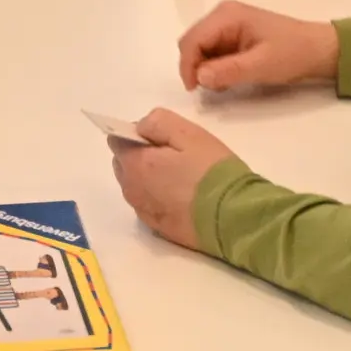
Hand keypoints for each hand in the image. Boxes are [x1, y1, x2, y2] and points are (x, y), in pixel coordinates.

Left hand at [108, 108, 239, 251]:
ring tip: (181, 176)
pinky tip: (182, 197)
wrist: (234, 218)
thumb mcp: (189, 133)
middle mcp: (132, 190)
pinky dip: (157, 197)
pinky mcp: (158, 228)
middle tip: (174, 155)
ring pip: (135, 186)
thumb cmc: (212, 171)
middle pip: (124, 164)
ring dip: (148, 177)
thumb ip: (157, 122)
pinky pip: (148, 204)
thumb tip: (140, 127)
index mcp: (135, 164)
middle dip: (139, 155)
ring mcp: (143, 212)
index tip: (162, 137)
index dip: (137, 134)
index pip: (117, 140)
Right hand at [178, 0, 340, 92]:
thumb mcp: (261, 65)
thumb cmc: (292, 54)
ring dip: (205, 68)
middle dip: (195, 66)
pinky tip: (229, 78)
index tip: (194, 90)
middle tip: (210, 88)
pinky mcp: (233, 35)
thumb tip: (198, 76)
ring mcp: (228, 24)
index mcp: (227, 15)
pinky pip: (212, 51)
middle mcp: (222, 14)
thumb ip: (228, 70)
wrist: (320, 50)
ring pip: (200, 48)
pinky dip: (214, 67)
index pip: (192, 40)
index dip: (187, 66)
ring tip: (224, 84)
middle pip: (192, 42)